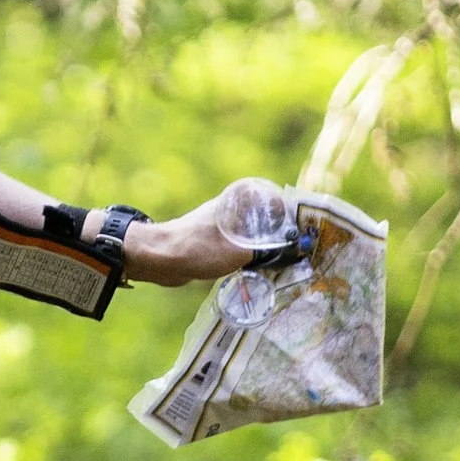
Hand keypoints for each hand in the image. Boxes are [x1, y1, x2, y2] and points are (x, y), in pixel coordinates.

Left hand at [113, 183, 279, 289]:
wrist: (158, 259)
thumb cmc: (197, 249)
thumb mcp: (238, 253)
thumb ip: (265, 252)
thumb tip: (290, 254)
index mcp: (235, 201)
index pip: (268, 195)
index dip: (286, 207)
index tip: (301, 222)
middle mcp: (227, 209)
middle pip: (260, 214)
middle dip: (277, 227)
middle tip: (295, 243)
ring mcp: (218, 225)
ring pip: (248, 229)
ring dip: (262, 241)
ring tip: (281, 256)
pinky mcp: (210, 241)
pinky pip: (236, 243)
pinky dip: (247, 251)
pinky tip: (256, 265)